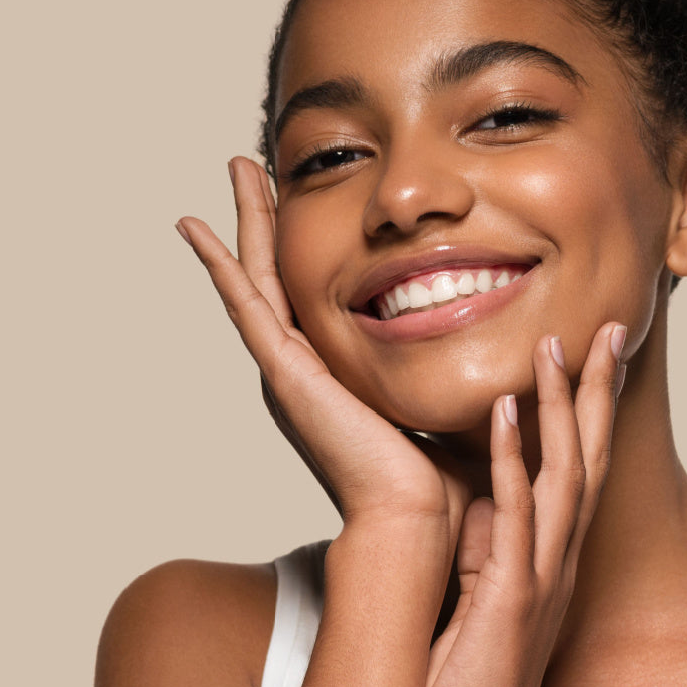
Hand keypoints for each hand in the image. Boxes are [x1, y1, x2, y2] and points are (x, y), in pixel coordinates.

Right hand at [176, 156, 470, 537]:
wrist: (417, 520)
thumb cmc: (437, 480)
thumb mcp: (441, 404)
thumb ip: (450, 371)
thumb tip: (492, 339)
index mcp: (334, 375)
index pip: (313, 291)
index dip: (304, 242)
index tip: (305, 194)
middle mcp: (302, 368)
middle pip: (278, 273)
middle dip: (268, 216)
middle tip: (253, 166)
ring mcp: (288, 369)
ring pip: (257, 276)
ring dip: (246, 221)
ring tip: (236, 168)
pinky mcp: (284, 373)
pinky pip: (245, 305)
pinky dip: (219, 265)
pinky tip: (195, 228)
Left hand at [413, 323, 625, 686]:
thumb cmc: (469, 681)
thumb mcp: (484, 598)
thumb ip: (489, 545)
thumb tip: (477, 494)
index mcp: (552, 556)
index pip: (579, 467)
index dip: (588, 409)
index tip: (589, 354)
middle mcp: (558, 557)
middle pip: (588, 457)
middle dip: (594, 390)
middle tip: (603, 327)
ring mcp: (541, 574)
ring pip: (563, 475)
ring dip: (561, 408)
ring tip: (554, 345)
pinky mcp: (512, 596)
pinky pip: (514, 516)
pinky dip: (513, 462)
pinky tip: (507, 413)